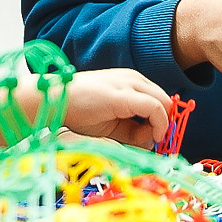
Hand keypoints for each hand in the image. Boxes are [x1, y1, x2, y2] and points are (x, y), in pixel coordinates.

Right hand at [55, 69, 171, 147]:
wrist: (55, 101)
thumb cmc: (79, 112)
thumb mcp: (112, 125)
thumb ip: (133, 133)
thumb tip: (152, 142)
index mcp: (130, 82)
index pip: (159, 100)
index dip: (161, 121)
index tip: (155, 139)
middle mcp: (133, 79)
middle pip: (165, 100)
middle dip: (164, 123)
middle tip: (152, 141)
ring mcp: (129, 84)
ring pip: (164, 102)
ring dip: (161, 125)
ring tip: (143, 140)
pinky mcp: (124, 95)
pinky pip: (155, 108)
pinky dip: (160, 124)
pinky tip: (153, 136)